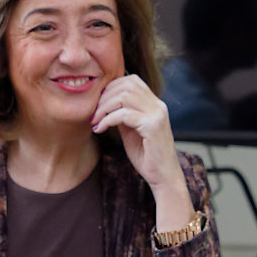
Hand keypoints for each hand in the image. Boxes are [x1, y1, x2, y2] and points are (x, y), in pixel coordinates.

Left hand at [91, 73, 181, 189]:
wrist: (163, 176)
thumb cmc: (146, 155)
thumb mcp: (130, 130)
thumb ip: (122, 114)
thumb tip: (104, 102)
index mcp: (154, 104)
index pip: (131, 80)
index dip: (110, 88)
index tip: (97, 104)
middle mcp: (158, 105)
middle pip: (126, 85)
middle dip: (104, 97)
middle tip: (93, 114)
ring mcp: (157, 114)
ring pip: (124, 97)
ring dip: (103, 108)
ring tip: (95, 122)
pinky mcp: (153, 126)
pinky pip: (124, 115)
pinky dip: (108, 120)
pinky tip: (100, 129)